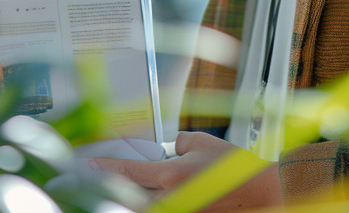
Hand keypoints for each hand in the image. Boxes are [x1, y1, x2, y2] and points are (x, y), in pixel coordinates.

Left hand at [89, 131, 280, 211]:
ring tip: (114, 191)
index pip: (127, 173)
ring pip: (141, 209)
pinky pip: (161, 210)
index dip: (104, 169)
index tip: (88, 166)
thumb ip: (177, 143)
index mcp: (171, 176)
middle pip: (127, 199)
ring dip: (127, 200)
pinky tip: (141, 196)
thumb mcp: (201, 143)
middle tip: (92, 183)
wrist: (260, 192)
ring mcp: (179, 212)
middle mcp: (170, 199)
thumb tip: (166, 150)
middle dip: (108, 191)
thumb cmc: (234, 167)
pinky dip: (148, 204)